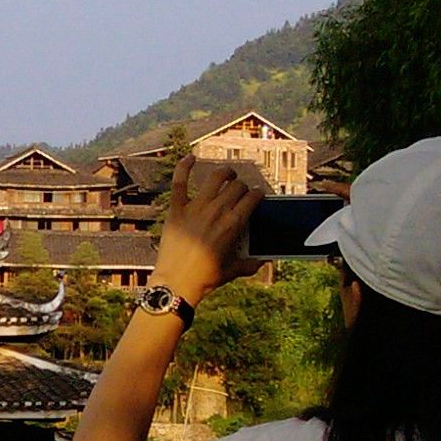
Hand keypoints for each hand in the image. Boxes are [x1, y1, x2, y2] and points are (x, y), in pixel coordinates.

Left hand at [153, 157, 265, 304]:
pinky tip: (190, 157)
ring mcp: (195, 209)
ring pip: (215, 179)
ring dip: (225, 173)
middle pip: (236, 187)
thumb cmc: (206, 278)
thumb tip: (263, 263)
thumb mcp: (232, 271)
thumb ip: (250, 264)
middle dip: (242, 187)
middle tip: (240, 191)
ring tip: (228, 174)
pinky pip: (180, 183)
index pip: (252, 198)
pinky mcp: (176, 210)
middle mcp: (217, 212)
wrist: (177, 283)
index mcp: (233, 224)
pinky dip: (184, 168)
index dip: (257, 194)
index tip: (257, 195)